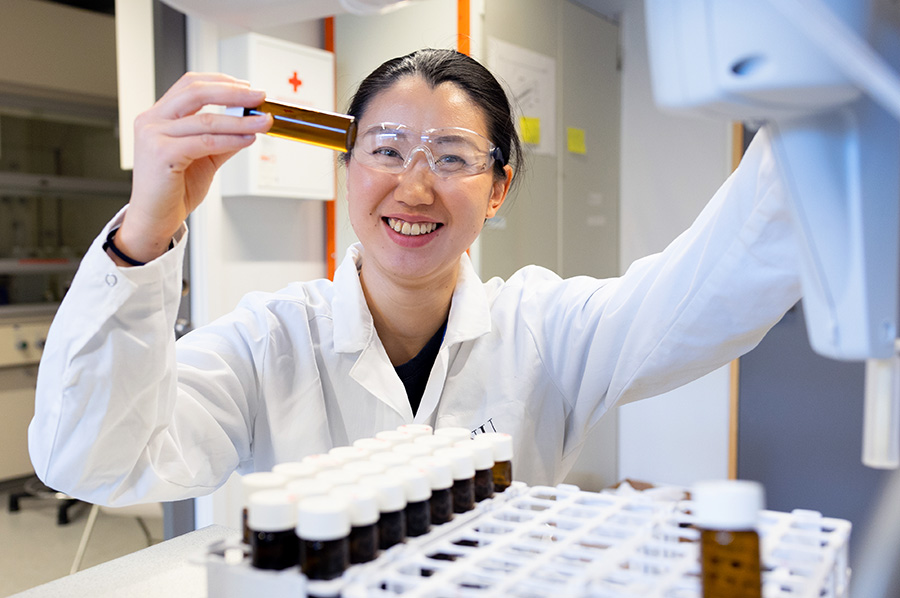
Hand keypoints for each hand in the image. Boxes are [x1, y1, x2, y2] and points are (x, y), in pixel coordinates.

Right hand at [113, 72, 271, 263]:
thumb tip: (249, 123)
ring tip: (263, 122)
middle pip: (196, 92)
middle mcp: (151, 121)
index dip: (221, 82)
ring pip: (206, 119)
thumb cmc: (173, 189)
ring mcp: (153, 136)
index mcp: (158, 116)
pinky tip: (248, 139)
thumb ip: (221, 138)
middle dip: (234, 93)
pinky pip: (205, 142)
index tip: (247, 87)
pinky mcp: (161, 154)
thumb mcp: (202, 157)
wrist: (155, 218)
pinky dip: (231, 139)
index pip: (190, 85)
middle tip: (260, 97)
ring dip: (240, 120)